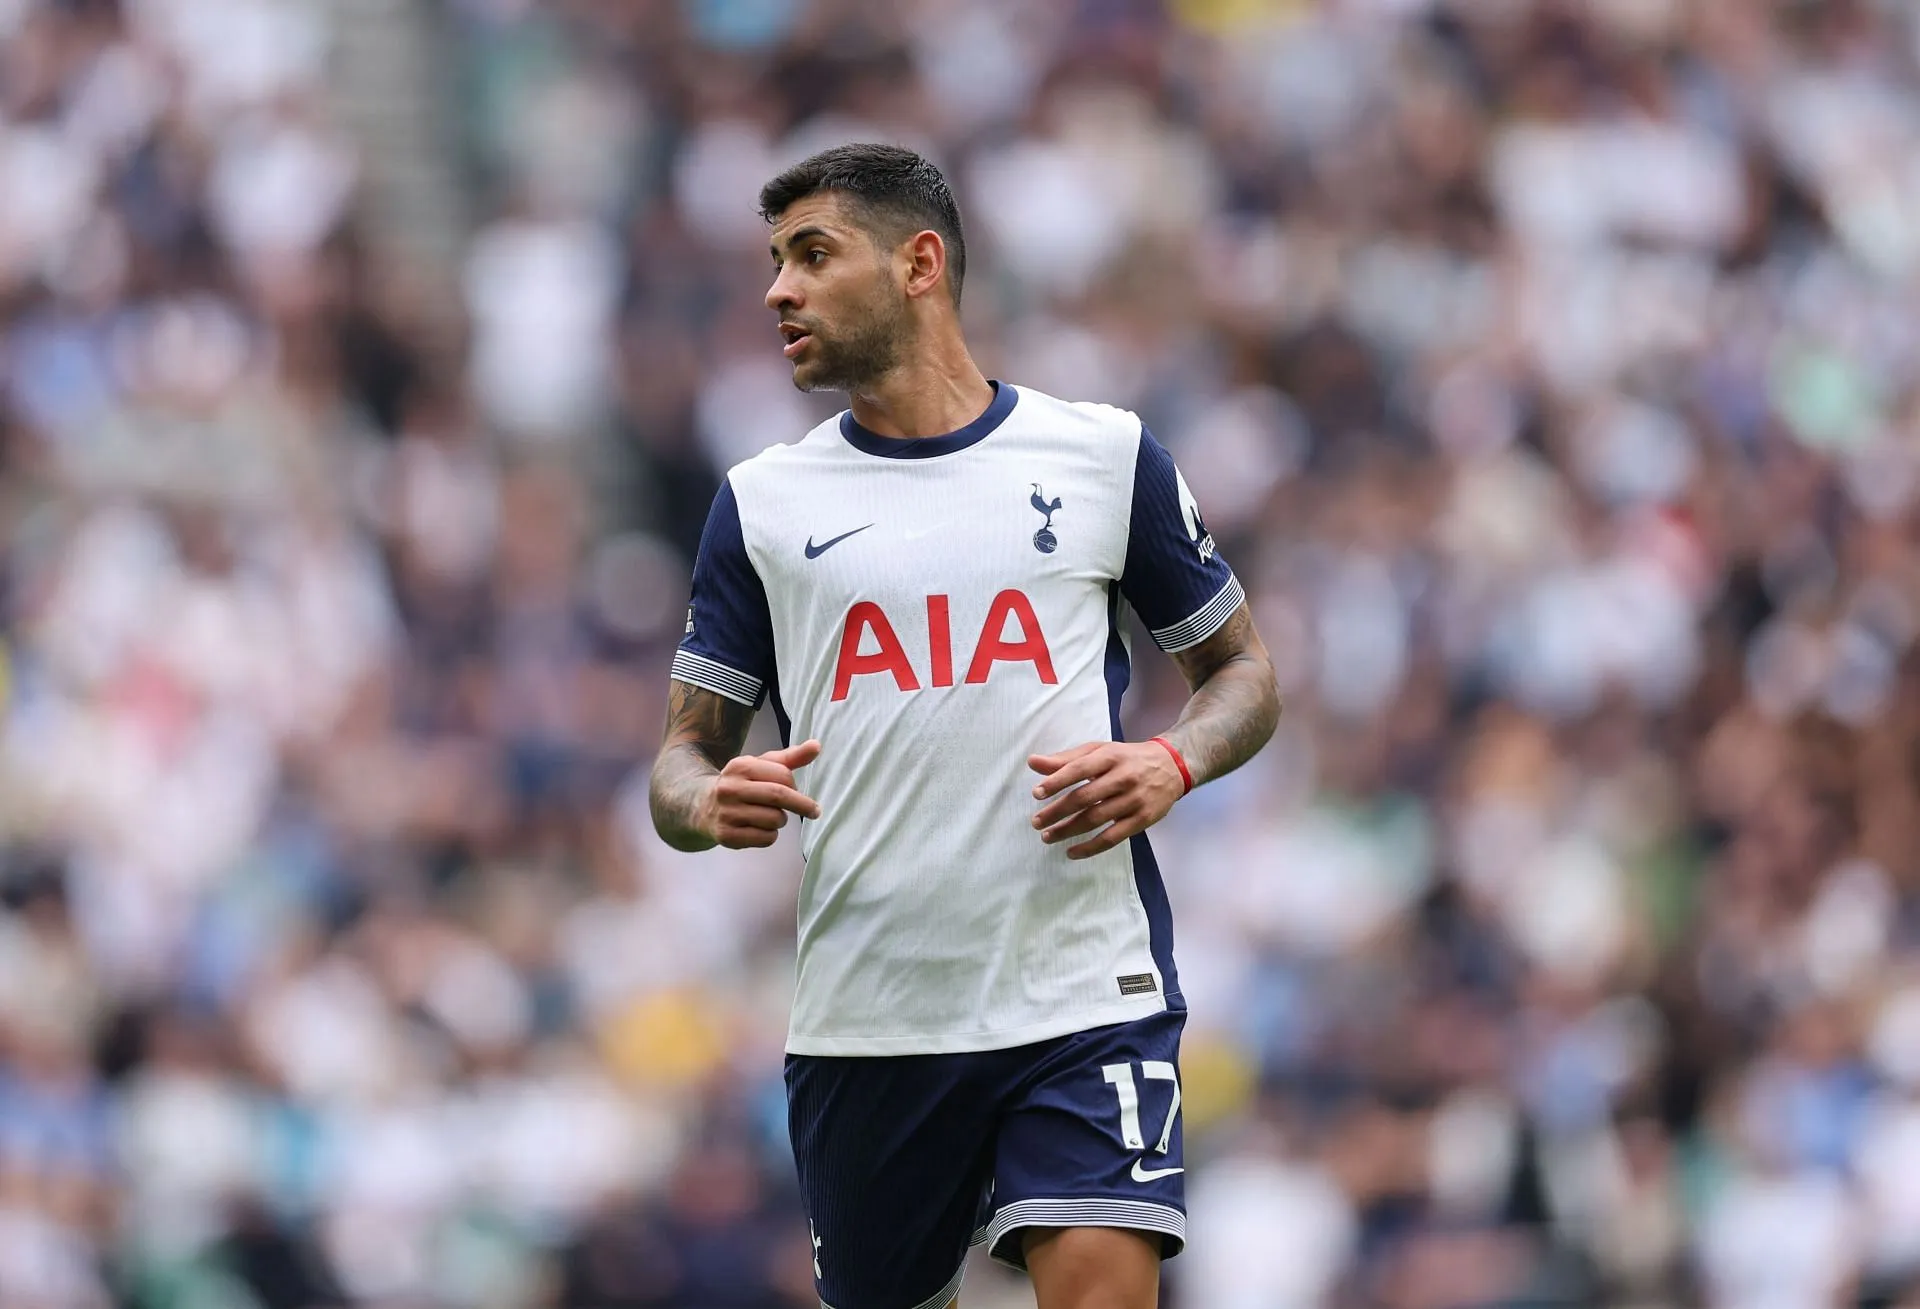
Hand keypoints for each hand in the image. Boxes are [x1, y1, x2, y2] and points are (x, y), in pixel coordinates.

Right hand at [698, 739, 822, 848]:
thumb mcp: (761, 766)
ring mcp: (727, 813)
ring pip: (775, 820)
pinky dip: (771, 836)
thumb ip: (790, 757)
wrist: (702, 807)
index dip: (795, 786)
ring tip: (770, 816)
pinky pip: (766, 838)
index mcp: (739, 766)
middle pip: (779, 797)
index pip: (783, 775)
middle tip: (815, 811)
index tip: (797, 791)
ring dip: (781, 820)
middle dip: (802, 805)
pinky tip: (760, 828)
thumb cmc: (741, 784)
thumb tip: (816, 745)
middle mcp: (730, 788)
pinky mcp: (727, 836)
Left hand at [1028, 741, 1185, 859]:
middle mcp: (1123, 777)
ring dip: (1068, 830)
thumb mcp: (1099, 751)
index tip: (1037, 794)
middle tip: (1036, 822)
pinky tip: (1072, 852)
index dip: (1057, 782)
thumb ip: (1066, 759)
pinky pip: (1112, 838)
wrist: (1172, 766)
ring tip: (1047, 836)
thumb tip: (1032, 762)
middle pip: (1085, 797)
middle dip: (1057, 811)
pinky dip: (1090, 848)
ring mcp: (1134, 800)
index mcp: (1110, 756)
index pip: (1079, 769)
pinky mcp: (1142, 820)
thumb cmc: (1126, 758)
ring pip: (1096, 819)